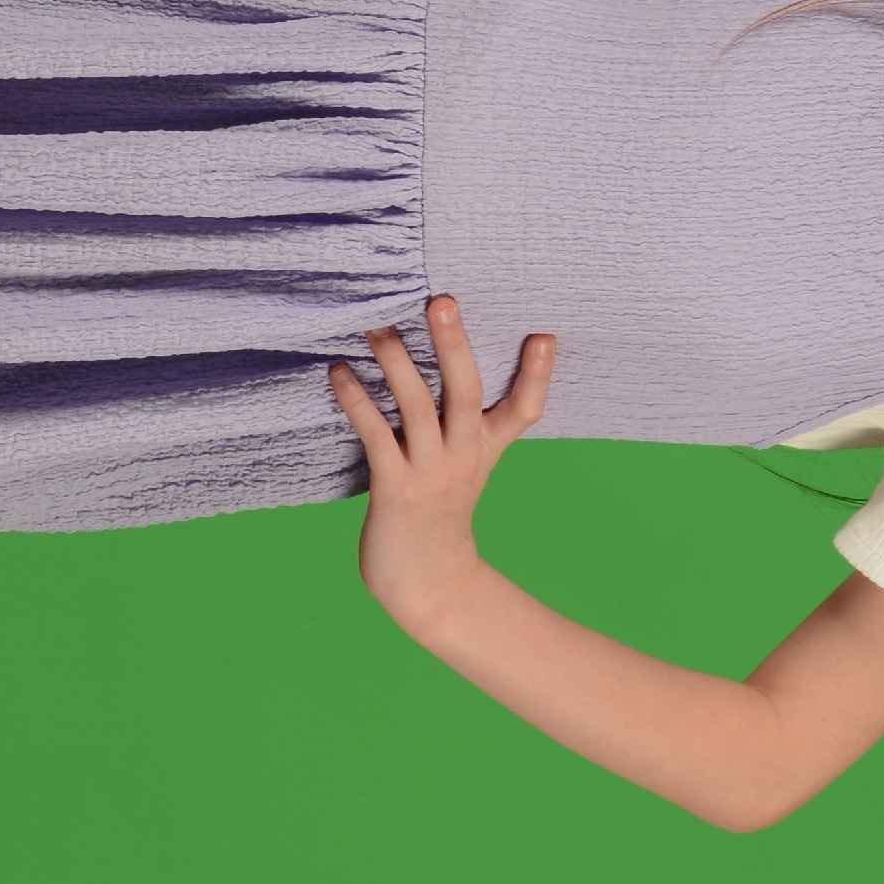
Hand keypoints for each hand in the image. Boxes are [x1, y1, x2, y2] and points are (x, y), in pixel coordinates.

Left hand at [330, 296, 553, 624]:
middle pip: (465, 392)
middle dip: (454, 344)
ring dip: (397, 364)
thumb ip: (468, 420)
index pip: (525, 409)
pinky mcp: (395, 489)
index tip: (544, 335)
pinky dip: (358, 402)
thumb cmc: (439, 511)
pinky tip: (340, 374)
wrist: (427, 583)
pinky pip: (376, 437)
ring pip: (417, 408)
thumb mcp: (467, 463)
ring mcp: (430, 473)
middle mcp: (463, 456)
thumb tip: (452, 363)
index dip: (537, 374)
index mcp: (485, 447)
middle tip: (441, 300)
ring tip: (377, 327)